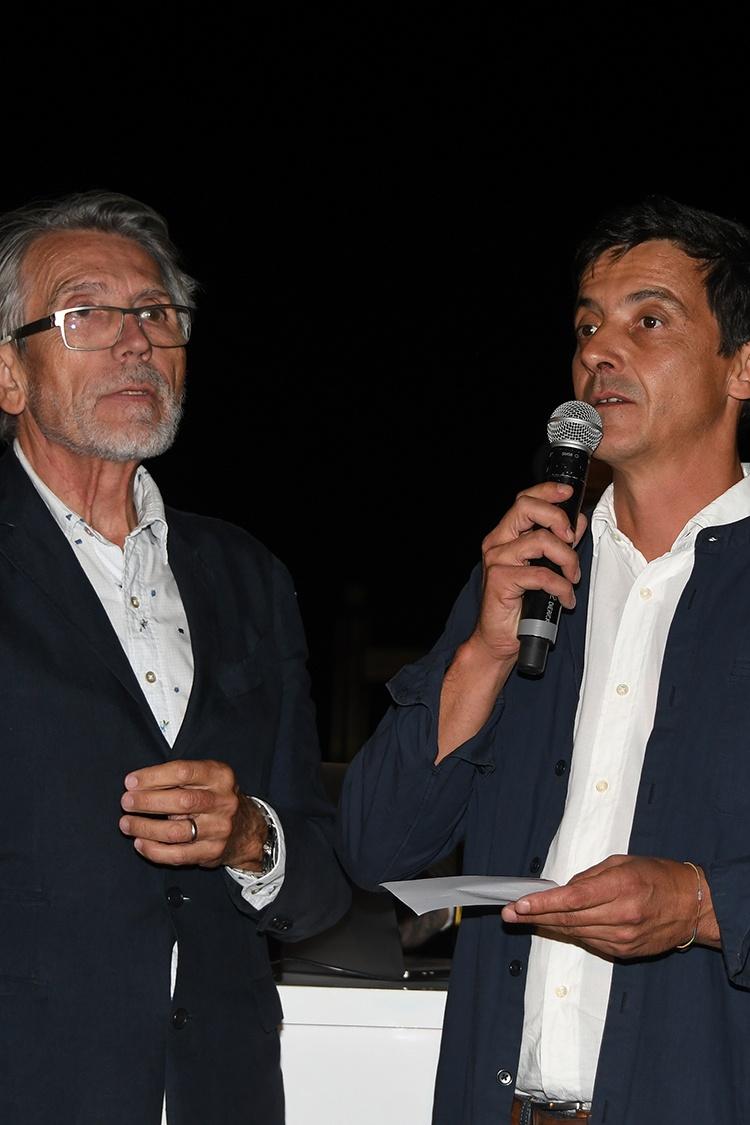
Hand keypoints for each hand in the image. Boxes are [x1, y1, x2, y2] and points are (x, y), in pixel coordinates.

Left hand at [119, 759, 268, 869]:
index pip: (183, 772)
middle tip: (126, 802)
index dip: (153, 776)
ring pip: (175, 831)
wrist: (245, 829)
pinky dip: (153, 850)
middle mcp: (223, 801)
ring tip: (126, 824)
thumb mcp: (206, 777)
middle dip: (147, 802)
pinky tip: (139, 843)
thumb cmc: (213, 797)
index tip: (130, 781)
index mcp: (220, 776)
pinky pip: (177, 854)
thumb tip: (136, 785)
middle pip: (180, 802)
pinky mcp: (211, 852)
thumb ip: (177, 777)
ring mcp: (219, 829)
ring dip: (145, 828)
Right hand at [472, 480, 585, 665]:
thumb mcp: (544, 568)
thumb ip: (558, 544)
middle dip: (558, 519)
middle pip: (526, 508)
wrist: (500, 639)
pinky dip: (561, 587)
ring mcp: (496, 561)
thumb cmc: (521, 605)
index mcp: (505, 536)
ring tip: (572, 578)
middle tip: (572, 539)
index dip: (547, 492)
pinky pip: (542, 575)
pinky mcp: (500, 581)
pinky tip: (565, 599)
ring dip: (567, 559)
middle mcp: (497, 543)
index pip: (524, 500)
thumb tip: (576, 524)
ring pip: (541, 541)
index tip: (569, 494)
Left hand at [500, 854, 719, 957]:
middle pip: (568, 919)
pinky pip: (589, 942)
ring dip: (548, 926)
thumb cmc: (657, 877)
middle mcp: (621, 916)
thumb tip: (562, 889)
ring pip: (575, 933)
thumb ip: (590, 877)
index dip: (543, 903)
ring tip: (523, 918)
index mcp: (621, 887)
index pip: (573, 899)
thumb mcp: (623, 863)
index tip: (520, 904)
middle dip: (535, 916)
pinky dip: (570, 932)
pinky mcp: (624, 952)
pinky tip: (554, 925)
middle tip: (509, 914)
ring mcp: (623, 938)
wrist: (691, 906)